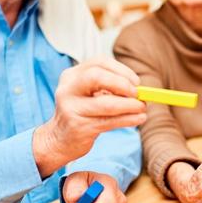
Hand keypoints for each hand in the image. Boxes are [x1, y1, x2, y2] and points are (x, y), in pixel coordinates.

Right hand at [33, 58, 146, 175]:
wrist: (59, 140)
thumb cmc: (81, 113)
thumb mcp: (89, 94)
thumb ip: (109, 88)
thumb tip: (140, 89)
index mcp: (71, 76)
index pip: (98, 62)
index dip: (121, 70)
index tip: (136, 81)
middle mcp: (68, 89)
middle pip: (96, 76)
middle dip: (122, 83)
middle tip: (137, 93)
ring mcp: (71, 109)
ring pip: (106, 103)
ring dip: (130, 105)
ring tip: (142, 108)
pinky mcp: (79, 127)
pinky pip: (109, 121)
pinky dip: (128, 119)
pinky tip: (138, 119)